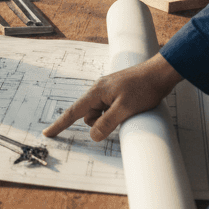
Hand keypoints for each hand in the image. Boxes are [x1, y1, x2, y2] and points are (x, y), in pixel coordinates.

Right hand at [43, 53, 181, 141]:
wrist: (161, 73)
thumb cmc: (144, 87)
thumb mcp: (125, 109)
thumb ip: (107, 124)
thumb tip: (94, 136)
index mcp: (97, 92)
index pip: (73, 112)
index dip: (60, 124)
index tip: (47, 133)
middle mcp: (100, 90)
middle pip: (89, 115)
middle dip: (100, 123)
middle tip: (121, 117)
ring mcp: (109, 91)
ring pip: (101, 114)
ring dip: (111, 119)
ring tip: (130, 111)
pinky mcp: (118, 93)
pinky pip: (110, 109)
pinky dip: (117, 114)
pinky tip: (131, 109)